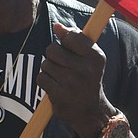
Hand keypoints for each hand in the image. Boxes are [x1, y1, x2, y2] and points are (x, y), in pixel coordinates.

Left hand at [38, 23, 114, 137]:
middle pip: (52, 49)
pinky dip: (45, 81)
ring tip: (61, 78)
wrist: (91, 111)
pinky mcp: (60, 95)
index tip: (68, 48)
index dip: (65, 40)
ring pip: (45, 64)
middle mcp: (86, 70)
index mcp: (96, 57)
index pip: (72, 36)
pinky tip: (55, 86)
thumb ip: (75, 39)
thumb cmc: (88, 79)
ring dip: (49, 70)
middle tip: (62, 64)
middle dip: (53, 55)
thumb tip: (57, 26)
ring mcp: (72, 83)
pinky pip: (41, 78)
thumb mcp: (90, 58)